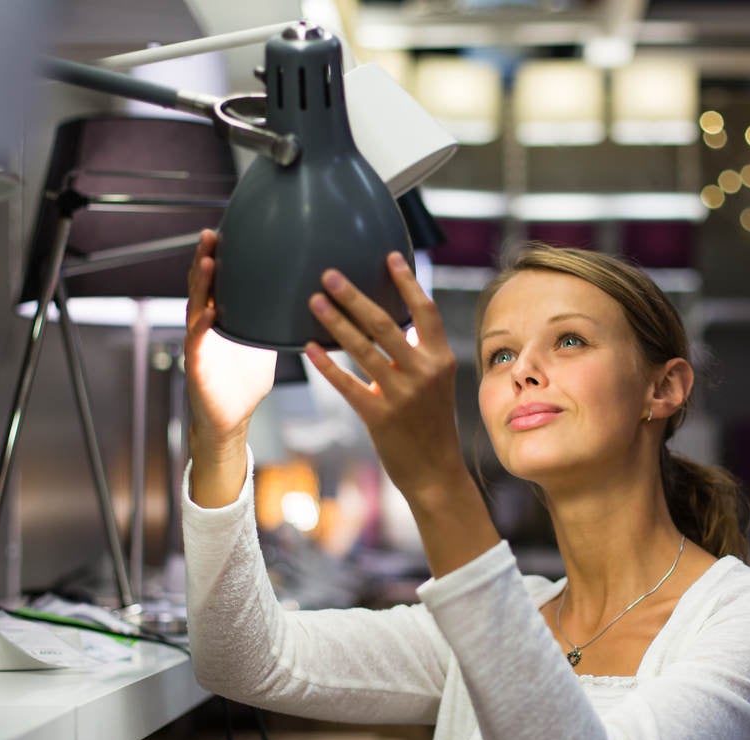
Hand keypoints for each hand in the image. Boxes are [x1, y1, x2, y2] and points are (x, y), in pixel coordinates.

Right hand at [184, 229, 277, 451]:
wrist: (231, 420)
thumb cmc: (245, 383)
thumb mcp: (262, 345)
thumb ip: (272, 323)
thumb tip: (301, 303)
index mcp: (221, 319)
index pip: (216, 282)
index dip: (217, 258)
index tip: (224, 232)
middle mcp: (205, 326)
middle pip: (200, 287)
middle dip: (203, 260)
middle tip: (210, 235)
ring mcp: (199, 344)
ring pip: (194, 308)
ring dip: (199, 285)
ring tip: (206, 262)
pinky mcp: (197, 366)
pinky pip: (198, 342)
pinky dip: (203, 326)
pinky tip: (210, 311)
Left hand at [304, 253, 464, 502]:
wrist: (435, 472)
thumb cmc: (432, 424)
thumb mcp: (435, 383)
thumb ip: (418, 354)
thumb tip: (392, 323)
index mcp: (441, 359)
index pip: (425, 311)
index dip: (407, 282)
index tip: (388, 256)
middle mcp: (424, 372)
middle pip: (386, 324)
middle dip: (355, 297)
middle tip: (329, 274)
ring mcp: (402, 395)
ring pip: (363, 350)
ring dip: (335, 323)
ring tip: (313, 301)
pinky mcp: (379, 417)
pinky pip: (348, 384)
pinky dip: (327, 365)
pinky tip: (308, 348)